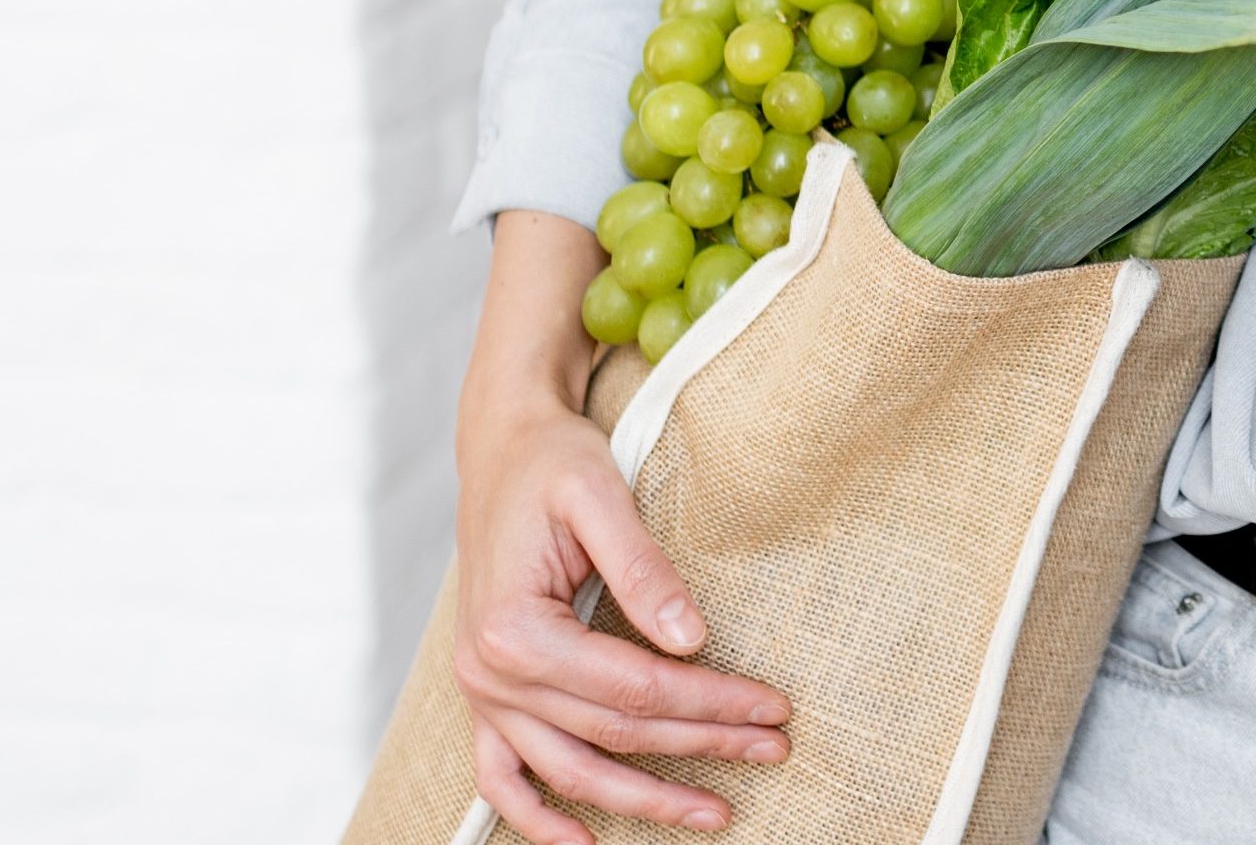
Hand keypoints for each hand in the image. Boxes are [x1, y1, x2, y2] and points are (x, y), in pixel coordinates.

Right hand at [454, 216, 788, 840]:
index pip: (633, 689)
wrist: (502, 449)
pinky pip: (502, 779)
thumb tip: (693, 639)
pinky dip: (540, 818)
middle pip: (613, 733)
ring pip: (569, 771)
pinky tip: (589, 842)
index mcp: (513, 628)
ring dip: (642, 800)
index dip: (709, 703)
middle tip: (772, 748)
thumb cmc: (551, 465)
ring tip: (714, 812)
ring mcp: (483, 693)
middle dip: (700, 745)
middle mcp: (488, 673)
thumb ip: (643, 568)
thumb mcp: (599, 495)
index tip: (773, 707)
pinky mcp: (487, 697)